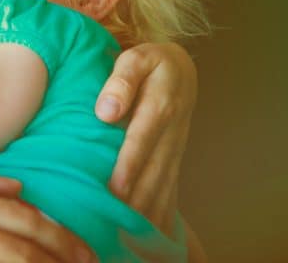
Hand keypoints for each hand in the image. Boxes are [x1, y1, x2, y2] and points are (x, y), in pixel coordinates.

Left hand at [95, 42, 196, 233]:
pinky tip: (149, 229)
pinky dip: (161, 209)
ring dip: (148, 208)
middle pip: (153, 169)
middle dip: (136, 196)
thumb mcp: (137, 58)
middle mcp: (171, 131)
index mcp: (160, 105)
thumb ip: (121, 80)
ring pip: (163, 182)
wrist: (181, 69)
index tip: (116, 187)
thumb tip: (107, 111)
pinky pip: (169, 186)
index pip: (142, 139)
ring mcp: (175, 147)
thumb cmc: (150, 62)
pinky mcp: (174, 157)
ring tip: (128, 229)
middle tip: (116, 219)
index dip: (130, 164)